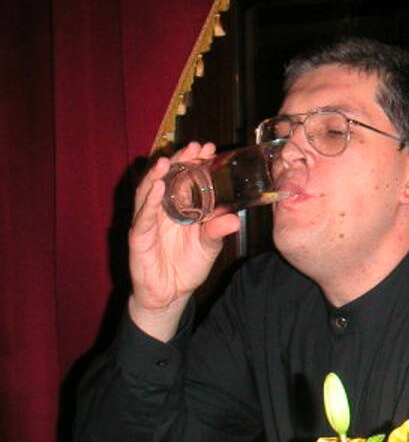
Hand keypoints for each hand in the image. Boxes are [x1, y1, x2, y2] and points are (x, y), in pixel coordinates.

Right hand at [128, 142, 240, 340]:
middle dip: (179, 162)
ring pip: (149, 193)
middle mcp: (162, 210)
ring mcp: (148, 222)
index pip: (185, 180)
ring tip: (169, 160)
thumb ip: (217, 231)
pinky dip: (150, 201)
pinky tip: (158, 187)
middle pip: (167, 180)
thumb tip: (235, 220)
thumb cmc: (187, 266)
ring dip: (159, 175)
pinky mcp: (139, 238)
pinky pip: (144, 217)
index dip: (194, 163)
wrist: (170, 294)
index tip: (208, 148)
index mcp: (179, 208)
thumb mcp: (209, 247)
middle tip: (193, 147)